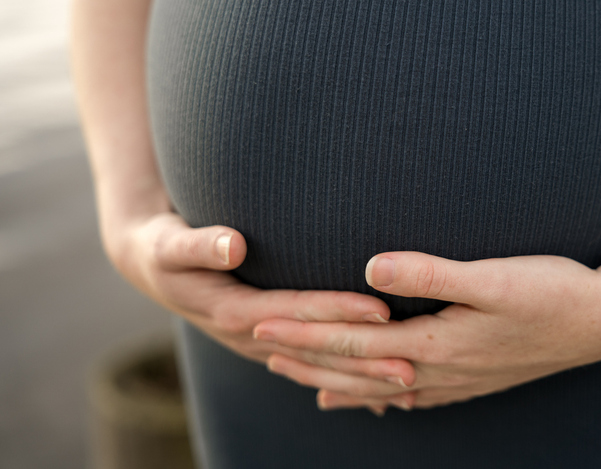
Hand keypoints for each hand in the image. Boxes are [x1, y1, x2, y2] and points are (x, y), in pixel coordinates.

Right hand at [106, 212, 416, 399]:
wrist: (151, 268)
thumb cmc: (163, 249)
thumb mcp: (172, 244)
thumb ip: (201, 244)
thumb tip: (234, 245)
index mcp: (233, 312)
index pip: (295, 311)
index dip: (337, 311)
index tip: (380, 311)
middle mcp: (251, 337)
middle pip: (313, 351)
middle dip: (360, 360)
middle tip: (408, 367)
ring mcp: (260, 345)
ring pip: (317, 366)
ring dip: (358, 379)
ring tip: (405, 388)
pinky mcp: (268, 343)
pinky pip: (311, 365)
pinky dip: (342, 381)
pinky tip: (378, 398)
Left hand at [253, 251, 600, 410]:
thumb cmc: (554, 291)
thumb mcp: (494, 278)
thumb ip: (429, 274)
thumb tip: (369, 268)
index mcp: (437, 344)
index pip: (353, 344)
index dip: (304, 336)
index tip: (260, 329)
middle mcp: (441, 369)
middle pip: (358, 370)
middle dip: (307, 361)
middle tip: (261, 354)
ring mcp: (459, 378)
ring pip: (382, 387)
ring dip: (338, 382)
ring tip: (303, 383)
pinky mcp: (475, 375)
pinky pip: (415, 393)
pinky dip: (384, 396)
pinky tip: (378, 400)